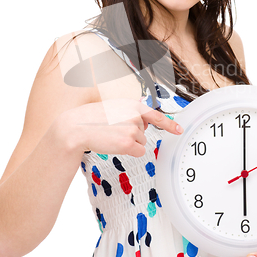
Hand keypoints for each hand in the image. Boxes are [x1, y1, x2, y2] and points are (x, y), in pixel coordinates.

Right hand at [54, 98, 182, 157]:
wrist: (77, 127)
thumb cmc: (92, 118)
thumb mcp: (114, 107)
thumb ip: (130, 111)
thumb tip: (143, 120)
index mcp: (132, 105)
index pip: (156, 115)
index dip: (170, 124)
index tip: (179, 130)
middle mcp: (135, 116)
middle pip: (144, 132)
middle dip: (132, 134)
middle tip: (114, 130)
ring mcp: (132, 129)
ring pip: (140, 142)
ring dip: (128, 142)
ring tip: (111, 135)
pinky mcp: (128, 143)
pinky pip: (138, 152)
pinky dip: (129, 151)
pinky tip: (115, 145)